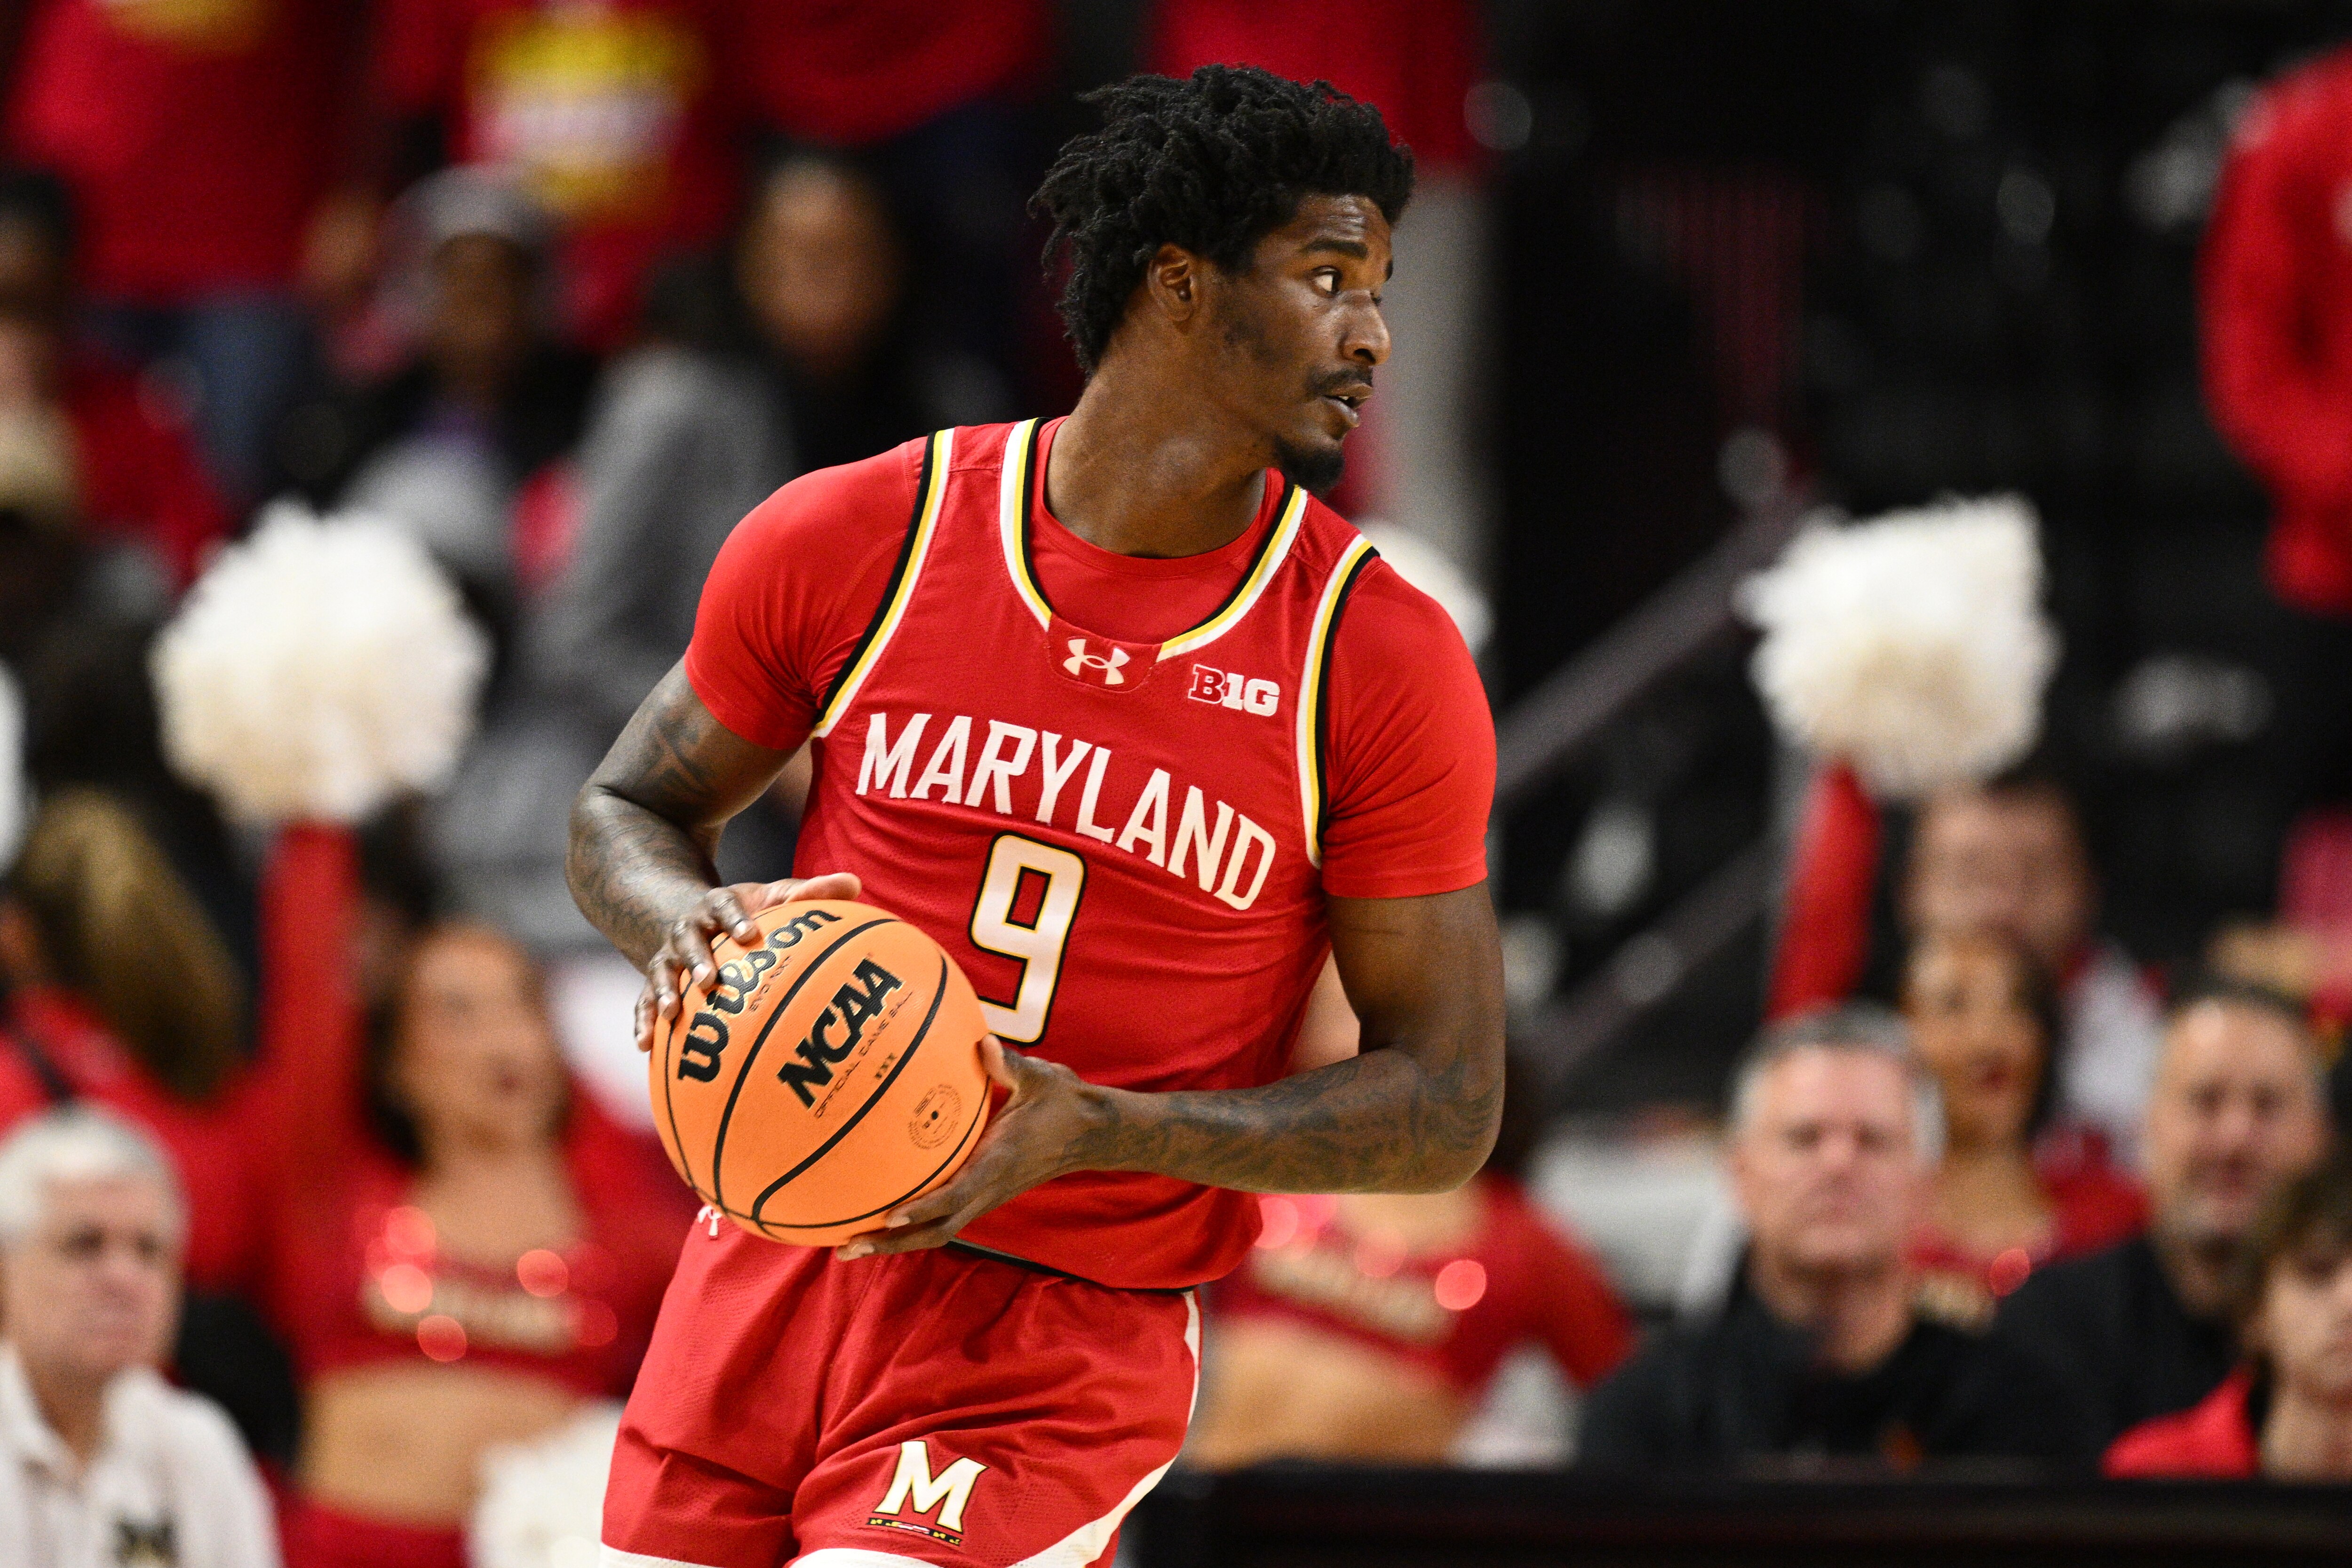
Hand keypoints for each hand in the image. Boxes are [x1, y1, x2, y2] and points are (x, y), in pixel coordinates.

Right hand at [635, 871, 860, 1050]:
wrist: (694, 919)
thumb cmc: (747, 913)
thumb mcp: (773, 897)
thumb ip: (811, 893)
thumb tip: (855, 883)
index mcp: (717, 906)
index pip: (723, 906)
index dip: (734, 919)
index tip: (748, 934)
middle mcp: (688, 929)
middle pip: (687, 940)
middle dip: (696, 959)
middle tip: (709, 981)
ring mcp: (668, 956)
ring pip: (660, 971)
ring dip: (663, 992)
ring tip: (671, 1015)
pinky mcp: (656, 982)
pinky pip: (643, 1002)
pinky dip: (643, 1021)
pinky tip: (645, 1046)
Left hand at [835, 1039, 1110, 1259]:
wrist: (1090, 1132)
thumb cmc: (1063, 1102)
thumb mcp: (1041, 1078)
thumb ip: (1010, 1064)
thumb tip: (983, 1042)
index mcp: (998, 1164)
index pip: (958, 1195)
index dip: (925, 1208)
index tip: (891, 1216)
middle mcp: (988, 1188)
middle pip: (936, 1231)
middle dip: (892, 1243)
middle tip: (846, 1248)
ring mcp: (985, 1196)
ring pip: (936, 1231)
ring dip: (896, 1242)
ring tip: (849, 1245)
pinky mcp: (982, 1193)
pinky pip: (942, 1217)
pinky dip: (911, 1225)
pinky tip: (882, 1216)